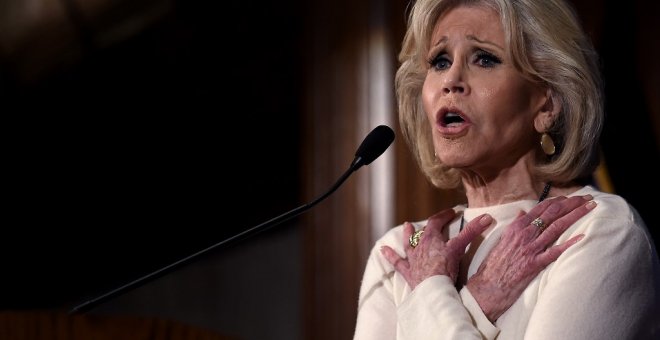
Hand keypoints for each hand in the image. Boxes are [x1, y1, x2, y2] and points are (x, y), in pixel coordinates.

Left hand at [381, 208, 493, 289]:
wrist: (432, 290)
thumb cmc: (445, 268)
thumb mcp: (459, 248)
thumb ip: (473, 231)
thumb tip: (488, 216)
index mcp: (431, 239)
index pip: (436, 222)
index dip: (444, 216)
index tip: (452, 212)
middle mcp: (419, 247)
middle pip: (422, 232)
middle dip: (429, 225)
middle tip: (433, 221)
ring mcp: (412, 260)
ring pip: (408, 244)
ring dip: (408, 235)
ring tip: (406, 226)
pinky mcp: (408, 273)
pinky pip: (397, 263)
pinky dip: (390, 256)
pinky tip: (382, 250)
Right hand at [465, 194, 595, 320]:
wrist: (487, 286)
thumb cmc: (493, 265)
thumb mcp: (502, 240)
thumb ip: (514, 225)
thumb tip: (523, 212)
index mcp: (517, 227)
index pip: (542, 208)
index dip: (559, 200)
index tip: (573, 197)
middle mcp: (525, 234)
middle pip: (552, 213)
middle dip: (572, 204)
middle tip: (588, 198)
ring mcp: (531, 248)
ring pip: (557, 227)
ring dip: (575, 215)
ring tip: (590, 208)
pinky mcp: (535, 264)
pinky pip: (555, 252)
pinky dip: (569, 244)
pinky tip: (583, 237)